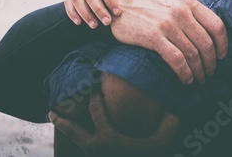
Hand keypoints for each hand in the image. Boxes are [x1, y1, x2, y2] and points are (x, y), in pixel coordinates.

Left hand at [50, 92, 179, 155]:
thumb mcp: (165, 140)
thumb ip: (170, 119)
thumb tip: (177, 99)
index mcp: (108, 138)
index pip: (95, 109)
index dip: (93, 94)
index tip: (93, 81)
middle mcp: (95, 149)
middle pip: (73, 130)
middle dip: (63, 117)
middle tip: (54, 108)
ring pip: (74, 142)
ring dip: (64, 130)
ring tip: (54, 116)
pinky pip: (81, 150)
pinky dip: (75, 142)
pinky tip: (75, 140)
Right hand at [111, 0, 227, 84]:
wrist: (117, 4)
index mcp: (188, 1)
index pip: (216, 25)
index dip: (223, 44)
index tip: (222, 56)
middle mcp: (180, 12)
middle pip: (206, 43)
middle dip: (212, 62)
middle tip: (211, 72)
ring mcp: (167, 24)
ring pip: (193, 53)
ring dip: (199, 71)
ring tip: (200, 79)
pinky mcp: (153, 37)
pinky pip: (176, 59)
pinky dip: (185, 73)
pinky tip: (186, 79)